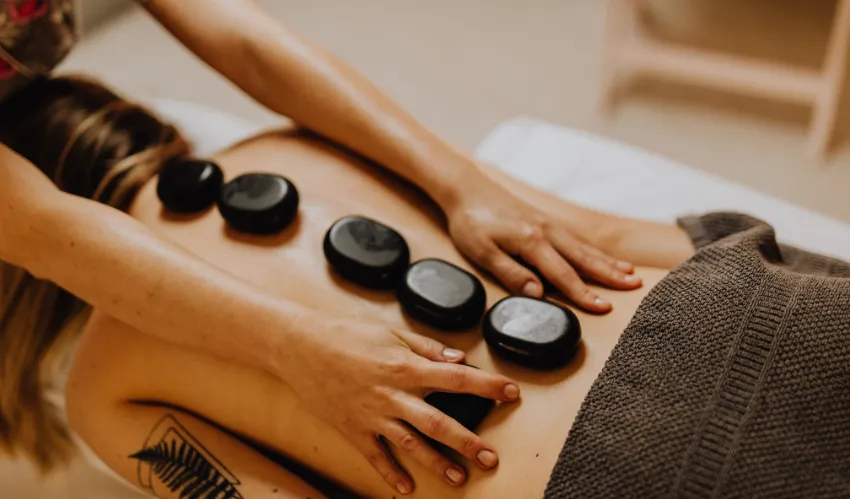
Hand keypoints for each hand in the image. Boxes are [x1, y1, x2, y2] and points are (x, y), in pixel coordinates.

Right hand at [280, 314, 519, 494]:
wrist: (301, 348)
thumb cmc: (347, 335)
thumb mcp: (391, 332)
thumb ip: (427, 347)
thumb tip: (458, 358)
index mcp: (406, 366)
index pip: (456, 377)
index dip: (487, 386)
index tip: (511, 393)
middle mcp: (393, 394)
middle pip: (438, 421)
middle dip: (467, 441)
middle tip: (491, 457)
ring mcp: (373, 415)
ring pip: (411, 444)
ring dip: (437, 463)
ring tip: (460, 478)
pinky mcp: (354, 429)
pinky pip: (375, 456)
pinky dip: (390, 474)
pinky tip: (407, 488)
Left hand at [445, 173, 640, 312]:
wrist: (468, 189)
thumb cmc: (471, 222)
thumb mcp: (482, 252)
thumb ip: (510, 273)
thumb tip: (538, 294)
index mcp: (531, 241)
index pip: (562, 274)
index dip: (583, 294)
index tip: (603, 308)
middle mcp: (546, 231)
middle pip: (583, 258)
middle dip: (610, 275)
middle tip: (635, 288)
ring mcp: (549, 225)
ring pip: (584, 247)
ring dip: (608, 262)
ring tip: (631, 274)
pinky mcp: (547, 221)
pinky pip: (576, 239)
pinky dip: (594, 250)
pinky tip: (605, 258)